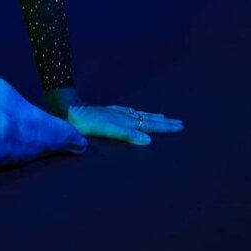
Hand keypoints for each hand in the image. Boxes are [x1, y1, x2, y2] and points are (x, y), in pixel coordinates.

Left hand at [66, 102, 184, 145]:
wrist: (70, 110)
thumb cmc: (88, 123)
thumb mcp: (108, 130)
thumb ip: (127, 134)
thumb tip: (148, 140)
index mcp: (126, 121)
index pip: (150, 124)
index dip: (165, 126)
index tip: (179, 126)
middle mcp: (124, 115)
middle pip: (148, 118)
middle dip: (164, 121)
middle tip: (179, 122)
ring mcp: (116, 112)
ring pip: (139, 114)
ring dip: (152, 116)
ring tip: (163, 116)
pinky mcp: (107, 111)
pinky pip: (128, 111)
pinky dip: (137, 112)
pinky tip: (135, 112)